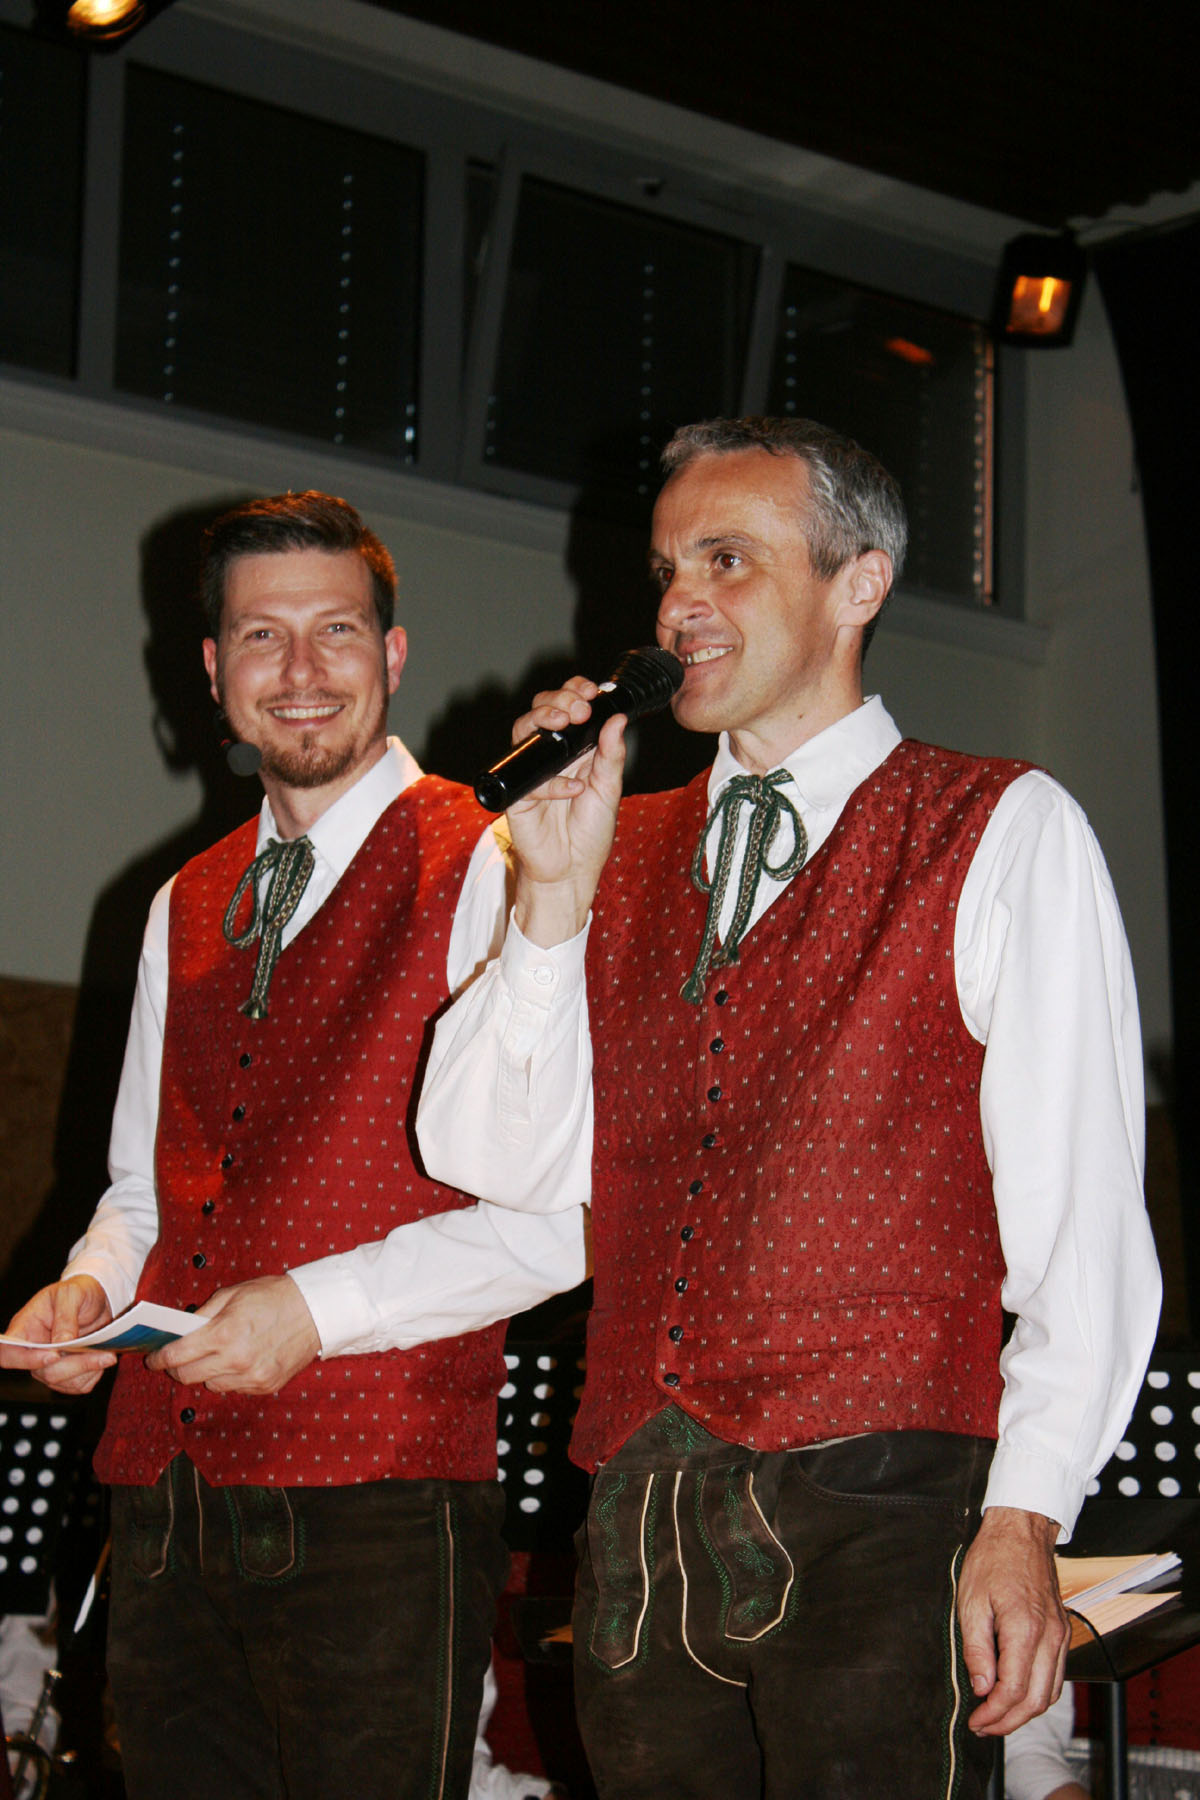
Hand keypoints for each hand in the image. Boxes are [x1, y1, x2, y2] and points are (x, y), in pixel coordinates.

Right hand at [0, 1276, 115, 1392]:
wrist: (98, 1298)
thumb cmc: (78, 1291)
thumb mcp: (72, 1293)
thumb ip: (65, 1316)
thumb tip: (60, 1343)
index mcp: (25, 1328)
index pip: (9, 1352)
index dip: (26, 1359)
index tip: (53, 1355)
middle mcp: (33, 1350)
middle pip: (42, 1372)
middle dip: (74, 1365)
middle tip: (102, 1355)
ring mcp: (48, 1365)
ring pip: (61, 1382)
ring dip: (87, 1370)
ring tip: (107, 1354)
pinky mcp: (67, 1374)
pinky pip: (77, 1386)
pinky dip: (93, 1375)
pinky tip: (100, 1358)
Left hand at [146, 1275, 319, 1394]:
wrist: (314, 1311)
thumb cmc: (273, 1296)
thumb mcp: (233, 1294)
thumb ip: (203, 1314)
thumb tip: (180, 1330)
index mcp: (223, 1334)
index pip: (177, 1356)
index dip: (159, 1359)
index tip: (153, 1359)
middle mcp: (235, 1360)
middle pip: (188, 1376)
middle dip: (177, 1368)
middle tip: (178, 1358)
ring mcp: (250, 1377)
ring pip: (210, 1385)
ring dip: (206, 1372)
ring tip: (216, 1355)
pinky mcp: (264, 1386)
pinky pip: (233, 1388)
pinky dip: (229, 1377)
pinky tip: (239, 1360)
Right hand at [507, 677, 627, 947]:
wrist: (572, 871)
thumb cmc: (590, 832)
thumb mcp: (609, 790)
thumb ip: (612, 755)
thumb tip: (617, 719)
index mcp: (575, 748)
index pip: (569, 707)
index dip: (575, 692)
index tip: (591, 691)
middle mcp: (551, 755)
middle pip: (542, 709)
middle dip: (559, 699)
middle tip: (579, 708)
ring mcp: (531, 772)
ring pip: (524, 730)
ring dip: (543, 719)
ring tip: (565, 722)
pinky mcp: (517, 795)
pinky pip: (527, 778)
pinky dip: (552, 783)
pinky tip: (572, 790)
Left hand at [958, 1506, 1068, 1735]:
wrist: (1022, 1530)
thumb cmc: (994, 1558)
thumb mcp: (971, 1600)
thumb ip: (976, 1648)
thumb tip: (982, 1687)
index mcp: (1024, 1629)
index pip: (1013, 1691)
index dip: (993, 1714)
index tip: (976, 1720)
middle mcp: (1050, 1637)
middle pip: (1036, 1701)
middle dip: (1009, 1722)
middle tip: (984, 1726)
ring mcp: (1061, 1635)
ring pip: (1050, 1693)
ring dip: (1025, 1713)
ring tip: (998, 1716)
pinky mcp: (1063, 1632)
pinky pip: (1056, 1676)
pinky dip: (1039, 1694)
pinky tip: (1018, 1694)